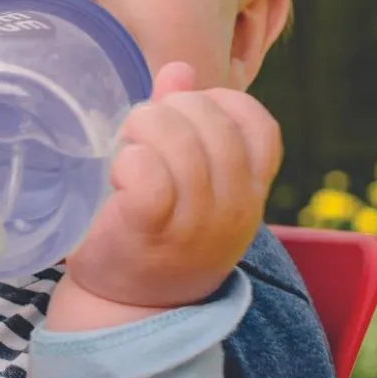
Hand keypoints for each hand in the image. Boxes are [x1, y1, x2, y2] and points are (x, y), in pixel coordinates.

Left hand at [62, 61, 281, 311]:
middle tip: (139, 131)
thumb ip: (185, 121)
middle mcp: (234, 207)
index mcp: (249, 190)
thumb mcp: (188, 181)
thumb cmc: (157, 234)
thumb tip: (179, 69)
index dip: (218, 104)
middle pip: (213, 124)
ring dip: (142, 130)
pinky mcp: (149, 231)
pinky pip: (148, 175)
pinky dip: (128, 161)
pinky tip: (117, 174)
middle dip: (169, 111)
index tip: (183, 119)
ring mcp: (196, 224)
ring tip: (125, 148)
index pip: (259, 125)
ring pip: (179, 143)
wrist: (127, 308)